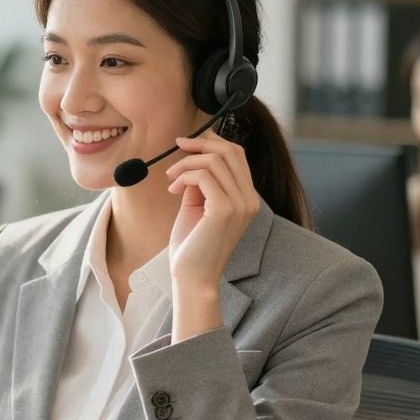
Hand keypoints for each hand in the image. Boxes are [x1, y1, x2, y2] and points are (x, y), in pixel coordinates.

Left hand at [163, 130, 259, 336]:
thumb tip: (192, 158)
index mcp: (246, 198)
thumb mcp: (197, 205)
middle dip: (200, 143)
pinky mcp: (224, 210)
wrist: (192, 277)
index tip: (186, 144)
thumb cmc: (192, 245)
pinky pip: (203, 176)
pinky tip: (173, 189)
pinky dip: (184, 176)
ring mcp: (240, 204)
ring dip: (186, 163)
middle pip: (230, 151)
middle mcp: (249, 199)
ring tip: (170, 178)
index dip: (212, 142)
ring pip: (214, 160)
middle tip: (176, 148)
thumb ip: (200, 182)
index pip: (237, 155)